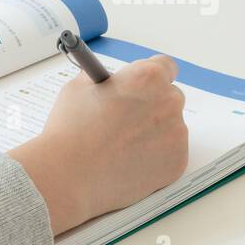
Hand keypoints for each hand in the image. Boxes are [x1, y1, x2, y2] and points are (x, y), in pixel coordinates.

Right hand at [10, 55, 189, 234]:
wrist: (67, 177)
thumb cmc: (70, 131)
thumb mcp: (80, 87)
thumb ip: (105, 79)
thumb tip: (114, 81)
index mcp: (148, 78)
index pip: (166, 66)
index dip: (151, 76)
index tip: (144, 86)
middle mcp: (169, 103)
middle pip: (171, 97)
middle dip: (153, 105)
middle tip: (129, 119)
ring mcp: (176, 135)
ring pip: (171, 128)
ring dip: (155, 132)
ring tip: (122, 147)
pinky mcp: (177, 163)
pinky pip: (171, 154)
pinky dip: (155, 157)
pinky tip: (129, 162)